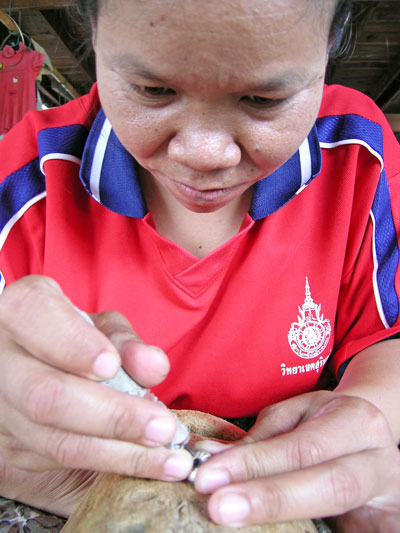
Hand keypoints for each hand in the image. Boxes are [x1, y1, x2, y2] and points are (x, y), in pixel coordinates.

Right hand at [0, 276, 191, 514]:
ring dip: (120, 453)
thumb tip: (153, 365)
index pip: (32, 314)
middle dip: (113, 416)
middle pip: (46, 394)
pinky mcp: (12, 444)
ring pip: (54, 438)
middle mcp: (2, 359)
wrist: (47, 368)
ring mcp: (2, 405)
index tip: (110, 364)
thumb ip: (127, 343)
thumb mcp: (103, 329)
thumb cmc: (78, 339)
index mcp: (20, 312)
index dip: (72, 343)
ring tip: (168, 456)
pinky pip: (60, 460)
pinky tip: (149, 463)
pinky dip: (111, 464)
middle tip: (162, 426)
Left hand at [194, 390, 399, 531]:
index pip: (302, 447)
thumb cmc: (326, 423)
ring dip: (285, 519)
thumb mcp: (296, 416)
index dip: (255, 464)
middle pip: (329, 485)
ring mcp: (389, 496)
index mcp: (356, 422)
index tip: (209, 476)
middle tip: (219, 507)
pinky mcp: (387, 524)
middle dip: (270, 498)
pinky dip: (311, 531)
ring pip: (342, 509)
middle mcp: (379, 459)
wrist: (371, 437)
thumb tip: (210, 458)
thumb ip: (260, 439)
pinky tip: (272, 532)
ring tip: (236, 521)